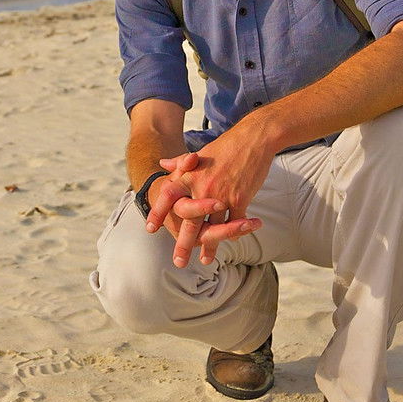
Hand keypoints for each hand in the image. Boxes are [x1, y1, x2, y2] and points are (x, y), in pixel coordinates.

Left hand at [149, 152, 263, 266]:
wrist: (252, 139)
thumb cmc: (226, 146)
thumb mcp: (200, 153)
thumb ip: (180, 163)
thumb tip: (163, 164)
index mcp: (190, 176)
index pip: (168, 196)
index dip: (158, 212)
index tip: (150, 228)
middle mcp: (202, 187)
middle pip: (190, 221)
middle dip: (183, 243)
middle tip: (178, 262)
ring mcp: (221, 195)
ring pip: (214, 227)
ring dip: (210, 246)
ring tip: (204, 260)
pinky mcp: (240, 199)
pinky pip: (234, 222)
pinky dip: (232, 234)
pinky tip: (229, 243)